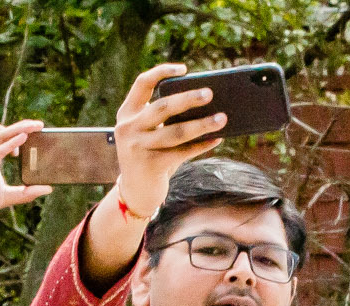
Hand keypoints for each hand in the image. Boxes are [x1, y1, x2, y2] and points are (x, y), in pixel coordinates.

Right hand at [113, 63, 227, 224]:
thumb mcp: (149, 133)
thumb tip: (205, 105)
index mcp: (127, 114)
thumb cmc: (150, 155)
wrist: (135, 192)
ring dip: (202, 124)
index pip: (142, 84)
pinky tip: (217, 139)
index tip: (184, 69)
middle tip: (210, 93)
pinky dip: (201, 145)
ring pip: (175, 132)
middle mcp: (128, 129)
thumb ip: (166, 119)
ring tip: (222, 118)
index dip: (162, 72)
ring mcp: (137, 148)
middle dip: (188, 99)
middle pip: (162, 107)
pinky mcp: (150, 166)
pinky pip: (182, 152)